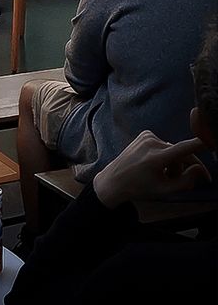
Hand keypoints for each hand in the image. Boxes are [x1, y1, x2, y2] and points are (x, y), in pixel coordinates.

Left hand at [92, 131, 210, 208]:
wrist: (114, 180)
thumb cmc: (140, 187)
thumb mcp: (165, 190)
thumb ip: (186, 181)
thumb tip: (199, 168)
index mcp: (156, 157)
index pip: (184, 148)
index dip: (201, 143)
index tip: (211, 140)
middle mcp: (152, 143)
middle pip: (182, 153)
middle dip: (186, 168)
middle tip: (183, 181)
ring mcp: (147, 136)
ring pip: (174, 150)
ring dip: (174, 162)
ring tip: (163, 174)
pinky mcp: (144, 134)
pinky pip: (165, 144)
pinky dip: (165, 154)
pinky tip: (156, 163)